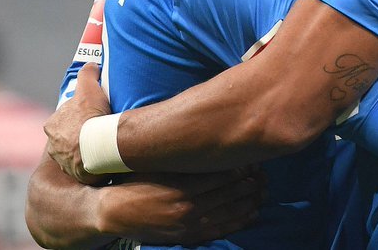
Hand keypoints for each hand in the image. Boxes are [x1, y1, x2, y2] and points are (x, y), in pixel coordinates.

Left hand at [45, 62, 111, 183]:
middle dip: (78, 137)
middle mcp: (53, 146)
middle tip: (97, 133)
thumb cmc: (91, 116)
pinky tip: (104, 159)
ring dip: (85, 152)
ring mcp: (63, 162)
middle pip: (66, 139)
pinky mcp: (76, 175)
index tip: (90, 117)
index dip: (77, 117)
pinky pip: (84, 169)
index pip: (63, 120)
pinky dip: (92, 165)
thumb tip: (90, 64)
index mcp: (52, 126)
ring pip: (74, 155)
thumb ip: (87, 73)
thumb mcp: (89, 87)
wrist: (98, 144)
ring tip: (102, 148)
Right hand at [97, 168, 267, 244]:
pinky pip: (220, 229)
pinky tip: (252, 213)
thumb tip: (210, 142)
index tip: (253, 159)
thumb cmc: (136, 182)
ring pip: (229, 212)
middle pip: (230, 194)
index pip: (222, 175)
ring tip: (263, 191)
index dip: (242, 168)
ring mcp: (188, 224)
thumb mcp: (158, 164)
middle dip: (251, 184)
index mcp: (181, 186)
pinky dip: (239, 221)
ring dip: (249, 201)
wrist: (113, 212)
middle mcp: (187, 207)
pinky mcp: (187, 236)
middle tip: (264, 174)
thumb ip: (183, 157)